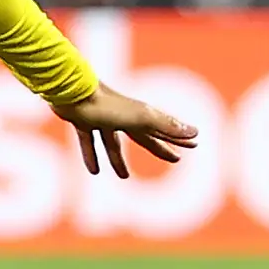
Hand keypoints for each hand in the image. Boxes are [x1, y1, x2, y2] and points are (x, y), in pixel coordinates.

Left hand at [56, 82, 199, 178]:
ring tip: (124, 177)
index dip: (178, 138)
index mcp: (139, 115)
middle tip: (175, 159)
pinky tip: (94, 171)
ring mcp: (102, 117)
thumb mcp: (141, 118)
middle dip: (159, 148)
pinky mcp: (82, 120)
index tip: (194, 144)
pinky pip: (88, 141)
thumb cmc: (107, 105)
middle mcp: (122, 115)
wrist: (72, 91)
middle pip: (144, 136)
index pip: (163, 130)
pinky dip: (91, 155)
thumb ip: (166, 126)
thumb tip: (196, 132)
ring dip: (119, 159)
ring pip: (113, 142)